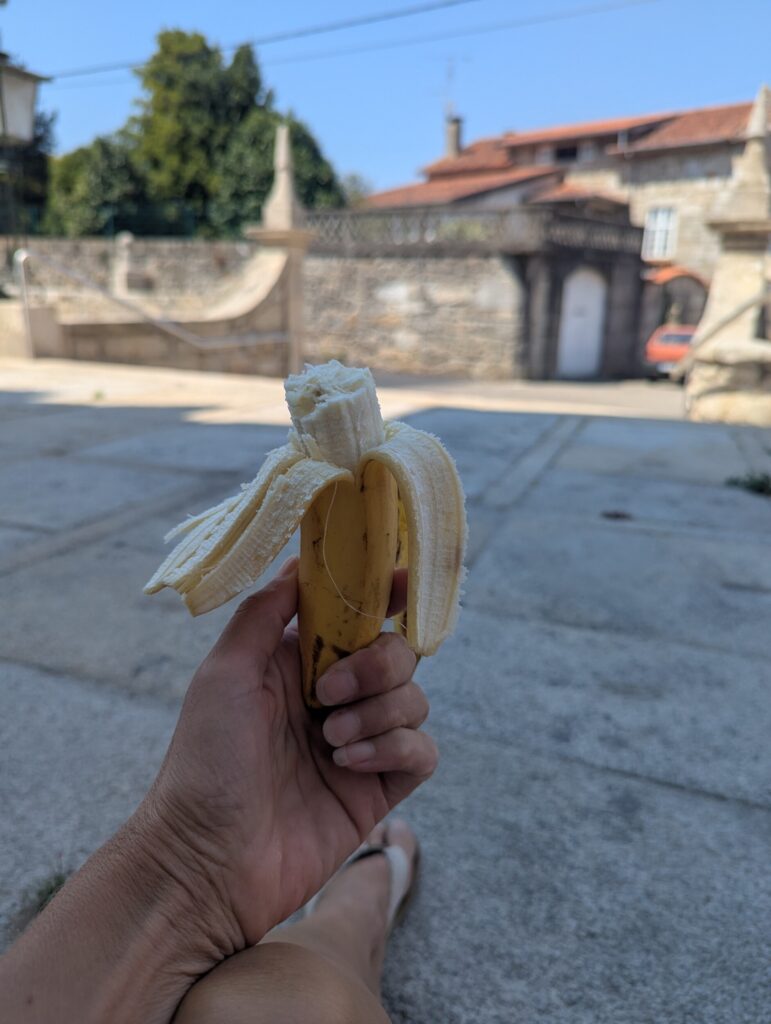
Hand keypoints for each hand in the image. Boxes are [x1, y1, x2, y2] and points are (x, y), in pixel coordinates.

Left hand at [139, 557, 437, 950]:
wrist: (206, 860)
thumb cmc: (204, 762)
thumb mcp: (223, 673)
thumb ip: (265, 613)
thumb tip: (300, 564)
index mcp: (298, 665)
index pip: (357, 617)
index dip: (385, 594)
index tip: (404, 580)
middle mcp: (334, 699)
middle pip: (398, 654)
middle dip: (377, 665)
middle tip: (330, 694)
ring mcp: (359, 744)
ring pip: (415, 700)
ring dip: (377, 713)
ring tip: (329, 742)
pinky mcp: (377, 789)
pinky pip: (420, 751)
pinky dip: (393, 749)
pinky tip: (349, 765)